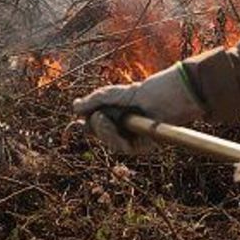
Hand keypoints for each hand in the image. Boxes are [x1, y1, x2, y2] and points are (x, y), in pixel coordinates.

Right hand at [72, 63, 204, 153]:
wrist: (165, 97)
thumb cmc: (143, 92)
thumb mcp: (113, 94)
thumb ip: (93, 101)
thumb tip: (74, 107)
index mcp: (116, 114)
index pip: (96, 124)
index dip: (88, 123)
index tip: (79, 117)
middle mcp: (123, 127)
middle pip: (99, 135)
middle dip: (95, 126)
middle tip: (99, 115)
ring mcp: (132, 137)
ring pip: (108, 142)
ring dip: (102, 132)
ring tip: (104, 118)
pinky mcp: (141, 146)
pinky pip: (121, 148)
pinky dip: (114, 139)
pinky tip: (114, 129)